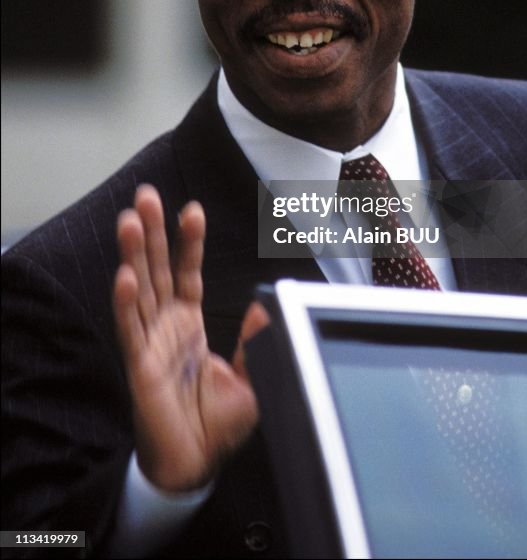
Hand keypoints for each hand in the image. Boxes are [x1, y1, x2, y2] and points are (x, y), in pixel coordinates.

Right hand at [113, 184, 268, 491]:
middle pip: (157, 269)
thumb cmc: (218, 422)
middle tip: (146, 195)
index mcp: (190, 323)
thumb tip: (269, 303)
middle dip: (153, 232)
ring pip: (140, 290)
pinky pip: (131, 330)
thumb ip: (259, 338)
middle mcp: (167, 326)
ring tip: (130, 219)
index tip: (191, 208)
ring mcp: (151, 343)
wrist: (197, 464)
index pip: (188, 272)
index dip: (189, 241)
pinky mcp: (140, 367)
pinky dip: (126, 303)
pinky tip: (124, 276)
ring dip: (134, 255)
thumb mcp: (253, 374)